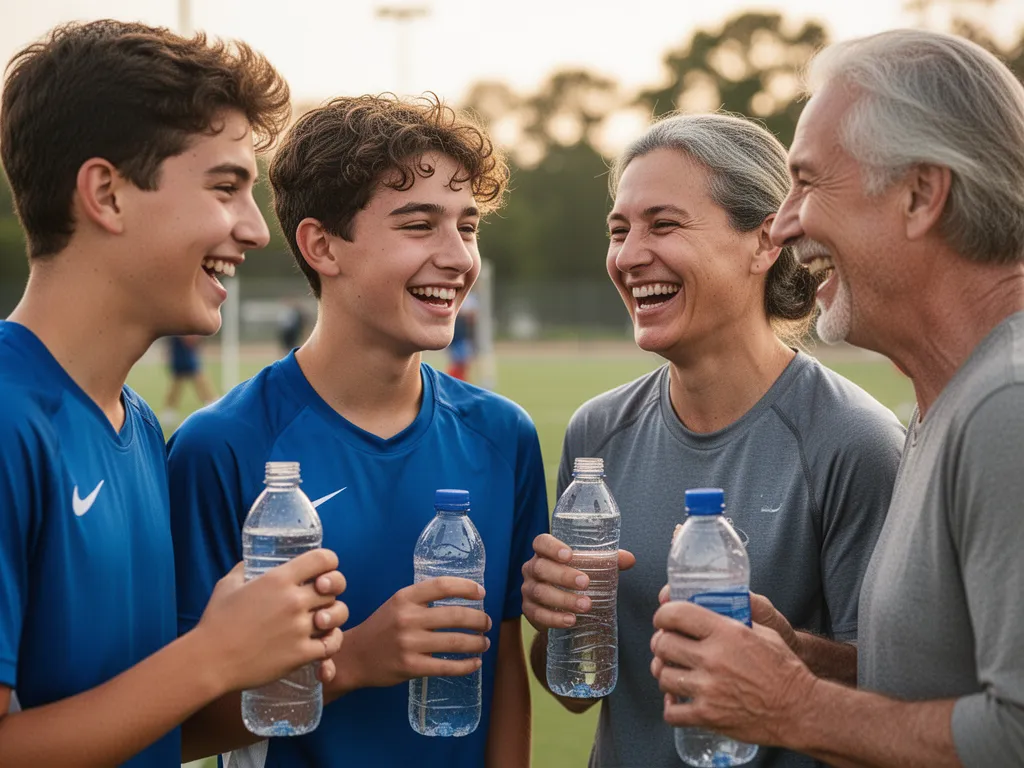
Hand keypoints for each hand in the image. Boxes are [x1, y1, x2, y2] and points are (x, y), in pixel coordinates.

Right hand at [195, 548, 347, 692]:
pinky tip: (324, 641)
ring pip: (339, 614)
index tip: (324, 571)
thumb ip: (244, 569)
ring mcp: (299, 628)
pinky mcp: (300, 653)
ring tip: (323, 620)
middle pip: (335, 586)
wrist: (209, 661)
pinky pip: (332, 645)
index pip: (324, 559)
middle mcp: (294, 600)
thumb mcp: (228, 585)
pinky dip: (332, 642)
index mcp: (279, 579)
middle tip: (323, 597)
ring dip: (335, 616)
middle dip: (332, 589)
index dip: (329, 563)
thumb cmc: (215, 623)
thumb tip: (251, 562)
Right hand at [333, 577, 490, 692]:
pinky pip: (446, 667)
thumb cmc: (382, 627)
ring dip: (476, 642)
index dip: (466, 587)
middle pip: (455, 615)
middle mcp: (408, 618)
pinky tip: (475, 663)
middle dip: (479, 620)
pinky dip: (466, 665)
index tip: (482, 593)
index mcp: (405, 597)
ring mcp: (409, 644)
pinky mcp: (411, 667)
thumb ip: (423, 599)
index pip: (443, 586)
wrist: (354, 657)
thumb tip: (463, 598)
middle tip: (487, 623)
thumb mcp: (397, 604)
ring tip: (484, 642)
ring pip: (455, 642)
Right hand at [521, 534, 635, 630]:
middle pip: (541, 568)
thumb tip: (630, 559)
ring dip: (563, 599)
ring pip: (540, 592)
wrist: (560, 606)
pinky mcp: (529, 610)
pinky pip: (537, 614)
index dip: (552, 547)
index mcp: (545, 552)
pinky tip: (570, 620)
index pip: (541, 543)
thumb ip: (608, 561)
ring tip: (585, 605)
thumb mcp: (589, 567)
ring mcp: (528, 590)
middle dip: (563, 576)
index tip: (569, 555)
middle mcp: (532, 568)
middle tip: (585, 583)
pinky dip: (554, 618)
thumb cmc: (575, 578)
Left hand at [649, 601, 816, 746]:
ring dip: (666, 674)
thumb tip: (709, 609)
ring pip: (663, 677)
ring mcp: (708, 689)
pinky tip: (679, 701)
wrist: (800, 710)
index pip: (675, 614)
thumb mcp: (763, 632)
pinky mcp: (708, 716)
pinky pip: (672, 712)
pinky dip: (671, 707)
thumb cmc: (785, 670)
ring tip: (676, 674)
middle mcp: (713, 659)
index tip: (663, 620)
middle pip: (662, 644)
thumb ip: (733, 620)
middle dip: (661, 644)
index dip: (663, 615)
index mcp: (726, 633)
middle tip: (667, 647)